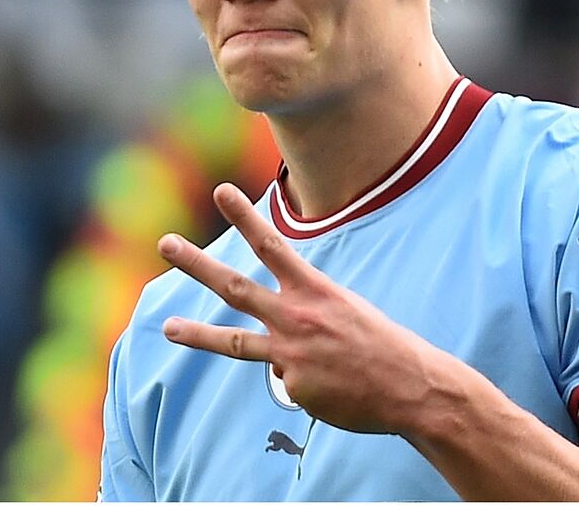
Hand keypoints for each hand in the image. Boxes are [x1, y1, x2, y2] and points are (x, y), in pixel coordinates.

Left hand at [158, 182, 440, 434]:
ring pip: (233, 341)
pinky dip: (305, 380)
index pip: (272, 245)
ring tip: (167, 327)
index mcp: (315, 290)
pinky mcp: (295, 386)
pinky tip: (332, 385)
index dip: (243, 218)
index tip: (220, 191)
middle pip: (235, 286)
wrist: (412, 387)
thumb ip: (304, 312)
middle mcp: (297, 317)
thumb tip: (271, 342)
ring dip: (196, 333)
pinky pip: (288, 380)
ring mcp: (291, 353)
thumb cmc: (379, 344)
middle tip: (166, 243)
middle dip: (197, 263)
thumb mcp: (345, 309)